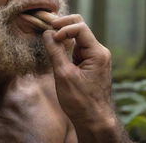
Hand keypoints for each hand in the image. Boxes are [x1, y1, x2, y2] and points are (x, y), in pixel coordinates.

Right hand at [43, 14, 114, 129]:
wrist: (93, 119)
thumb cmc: (80, 100)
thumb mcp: (63, 74)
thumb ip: (55, 51)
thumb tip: (47, 33)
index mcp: (97, 53)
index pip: (80, 27)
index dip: (63, 28)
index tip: (51, 37)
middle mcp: (99, 51)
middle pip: (81, 26)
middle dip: (64, 25)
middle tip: (48, 28)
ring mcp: (95, 56)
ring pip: (78, 36)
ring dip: (64, 35)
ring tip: (50, 38)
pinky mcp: (90, 61)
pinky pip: (78, 46)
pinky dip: (66, 44)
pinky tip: (57, 47)